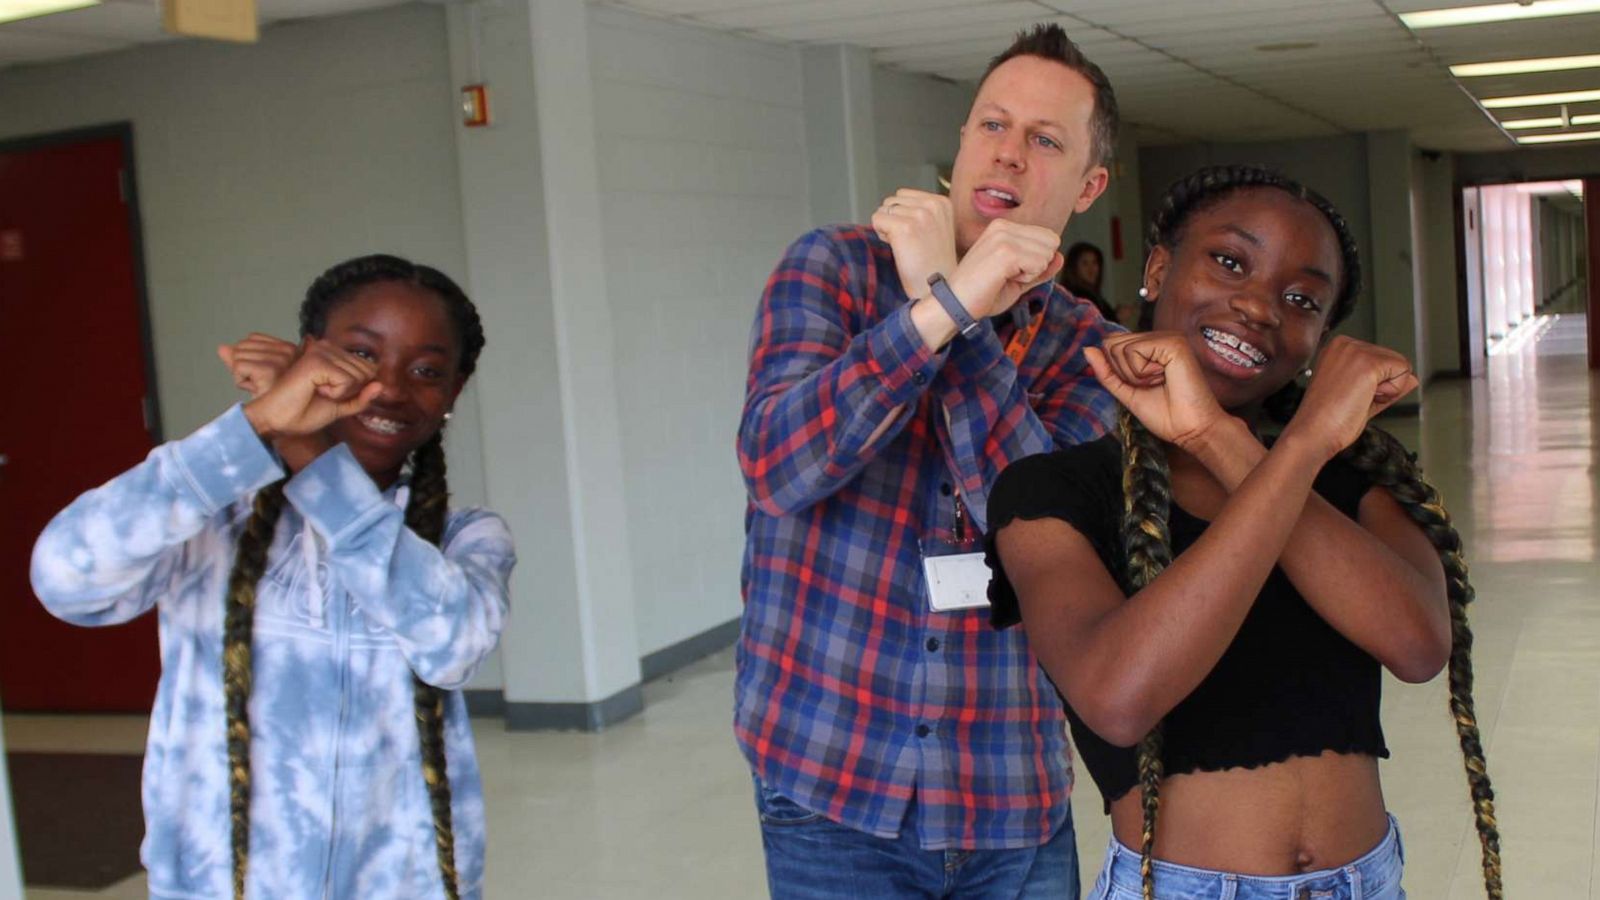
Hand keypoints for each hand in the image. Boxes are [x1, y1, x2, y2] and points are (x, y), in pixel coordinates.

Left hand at [218, 333, 298, 398]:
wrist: (281, 421)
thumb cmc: (272, 400)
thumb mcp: (254, 375)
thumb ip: (238, 359)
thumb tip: (222, 348)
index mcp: (289, 348)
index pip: (252, 338)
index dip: (249, 357)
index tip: (262, 374)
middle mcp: (288, 351)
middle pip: (242, 346)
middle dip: (243, 366)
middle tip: (259, 383)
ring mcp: (281, 360)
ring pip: (238, 357)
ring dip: (242, 376)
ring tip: (258, 387)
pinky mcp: (270, 370)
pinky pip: (238, 367)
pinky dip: (240, 381)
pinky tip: (254, 389)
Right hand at [242, 338, 382, 438]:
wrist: (277, 420)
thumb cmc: (302, 413)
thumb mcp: (340, 407)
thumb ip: (361, 398)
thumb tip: (381, 386)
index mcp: (333, 354)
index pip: (369, 369)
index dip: (357, 390)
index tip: (331, 395)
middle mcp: (327, 347)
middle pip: (367, 372)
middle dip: (350, 392)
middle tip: (322, 395)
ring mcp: (322, 352)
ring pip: (358, 377)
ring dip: (341, 394)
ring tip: (317, 392)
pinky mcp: (317, 361)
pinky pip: (347, 381)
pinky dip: (336, 394)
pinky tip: (315, 391)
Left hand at [871, 189, 957, 299]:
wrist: (936, 288)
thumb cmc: (933, 263)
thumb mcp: (936, 227)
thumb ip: (920, 210)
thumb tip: (890, 204)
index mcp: (942, 202)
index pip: (904, 195)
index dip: (902, 215)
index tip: (916, 234)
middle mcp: (932, 205)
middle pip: (892, 201)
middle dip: (894, 219)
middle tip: (909, 242)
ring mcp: (919, 215)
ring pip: (883, 210)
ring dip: (887, 228)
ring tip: (905, 245)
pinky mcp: (904, 227)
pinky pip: (876, 219)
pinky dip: (881, 234)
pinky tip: (897, 248)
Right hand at [944, 219, 1062, 320]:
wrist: (955, 306)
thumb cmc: (981, 295)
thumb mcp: (1017, 279)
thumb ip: (1039, 267)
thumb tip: (1060, 257)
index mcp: (1002, 227)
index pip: (1047, 236)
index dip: (1035, 262)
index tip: (1009, 272)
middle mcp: (1002, 226)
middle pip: (1051, 242)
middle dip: (1037, 265)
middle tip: (1008, 276)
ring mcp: (1003, 237)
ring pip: (1047, 253)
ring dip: (1031, 273)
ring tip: (1003, 278)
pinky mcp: (1005, 252)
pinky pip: (1040, 264)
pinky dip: (1027, 279)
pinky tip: (1003, 280)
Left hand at [1084, 331, 1228, 449]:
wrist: (1191, 430)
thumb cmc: (1165, 415)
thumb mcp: (1126, 392)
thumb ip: (1107, 371)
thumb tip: (1087, 349)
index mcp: (1150, 347)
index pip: (1110, 345)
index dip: (1116, 371)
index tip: (1142, 387)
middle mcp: (1158, 338)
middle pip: (1110, 344)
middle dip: (1123, 373)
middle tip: (1152, 385)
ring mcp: (1166, 337)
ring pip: (1119, 348)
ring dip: (1133, 375)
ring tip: (1159, 382)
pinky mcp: (1172, 342)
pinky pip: (1133, 351)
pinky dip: (1141, 372)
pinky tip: (1163, 377)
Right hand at [1284, 336, 1417, 460]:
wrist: (1314, 432)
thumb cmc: (1328, 419)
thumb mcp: (1360, 396)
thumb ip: (1384, 384)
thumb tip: (1412, 378)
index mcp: (1337, 349)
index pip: (1381, 359)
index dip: (1374, 384)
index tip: (1348, 395)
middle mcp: (1345, 343)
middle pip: (1393, 360)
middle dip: (1383, 385)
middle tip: (1353, 400)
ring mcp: (1356, 351)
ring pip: (1400, 365)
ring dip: (1387, 390)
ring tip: (1357, 399)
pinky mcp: (1368, 362)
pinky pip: (1403, 372)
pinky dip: (1391, 392)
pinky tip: (1364, 398)